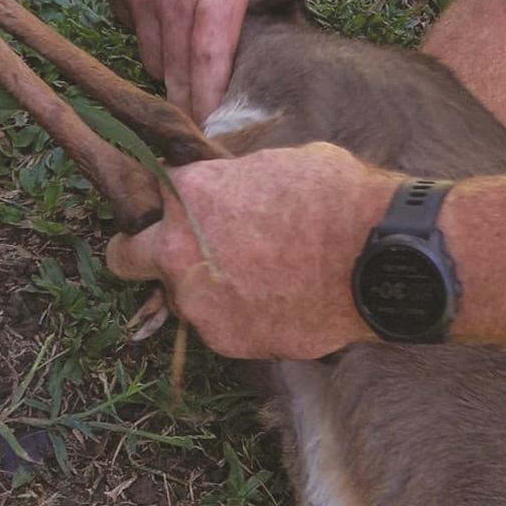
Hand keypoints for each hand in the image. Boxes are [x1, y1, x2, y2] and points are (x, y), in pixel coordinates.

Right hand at [98, 0, 321, 122]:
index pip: (207, 72)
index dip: (208, 109)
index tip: (213, 136)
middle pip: (171, 74)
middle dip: (186, 101)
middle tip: (200, 123)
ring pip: (146, 49)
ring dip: (165, 64)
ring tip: (185, 68)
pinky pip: (127, 17)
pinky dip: (144, 24)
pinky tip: (165, 13)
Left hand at [107, 142, 398, 359]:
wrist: (379, 256)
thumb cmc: (337, 197)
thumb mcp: (279, 163)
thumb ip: (237, 181)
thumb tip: (235, 187)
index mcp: (188, 194)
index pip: (151, 195)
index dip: (171, 202)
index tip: (185, 208)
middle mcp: (178, 252)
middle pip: (126, 258)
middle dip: (140, 253)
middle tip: (176, 253)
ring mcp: (201, 304)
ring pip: (184, 299)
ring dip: (208, 291)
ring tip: (262, 280)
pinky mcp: (230, 342)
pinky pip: (225, 328)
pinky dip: (245, 319)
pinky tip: (283, 303)